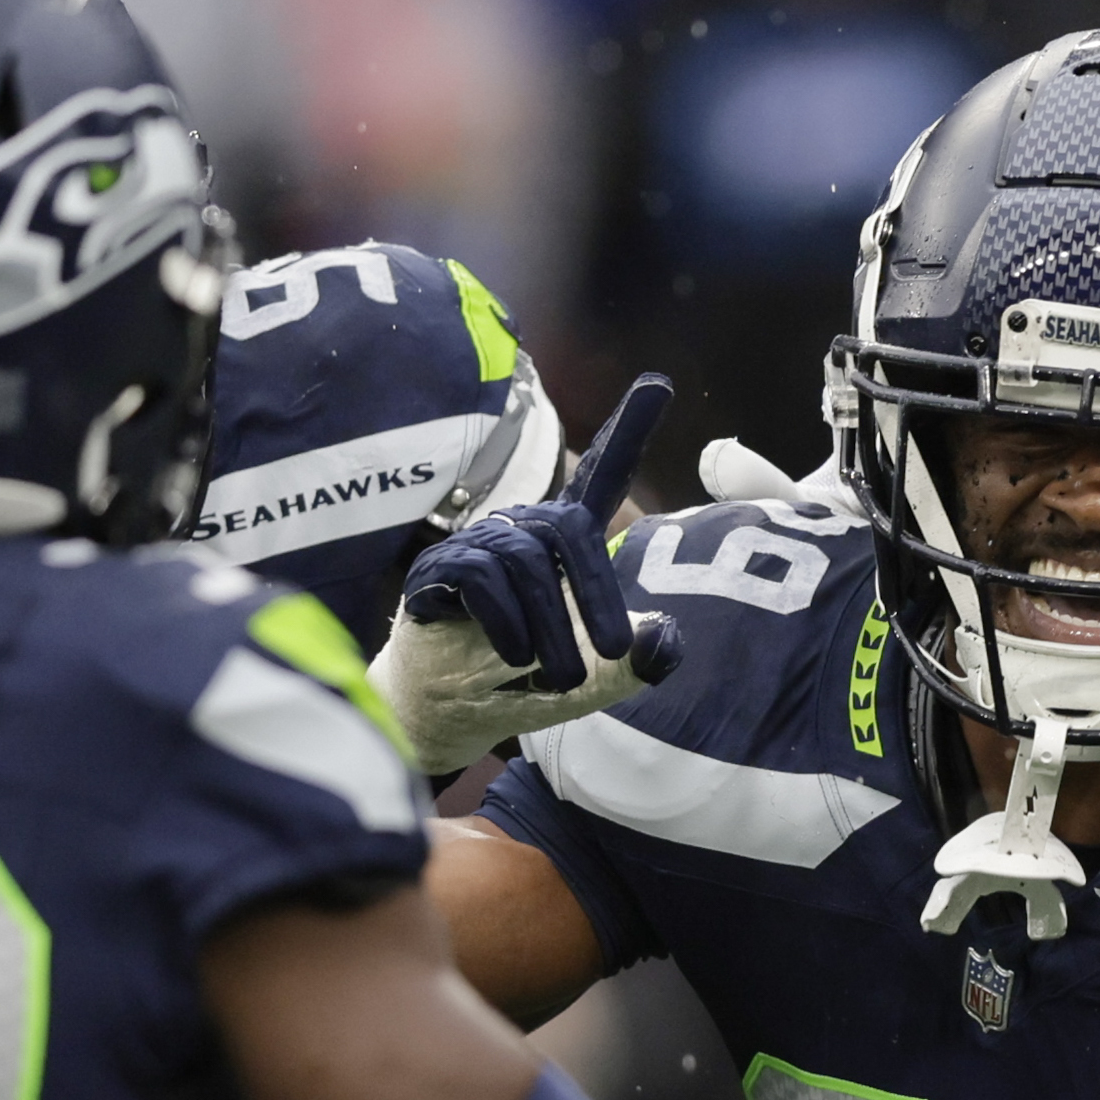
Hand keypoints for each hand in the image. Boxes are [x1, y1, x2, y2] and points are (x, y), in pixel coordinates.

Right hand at [377, 375, 680, 773]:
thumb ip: (637, 662)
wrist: (455, 715)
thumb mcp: (598, 681)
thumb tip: (662, 639)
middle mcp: (522, 532)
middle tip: (614, 652)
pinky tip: (513, 655)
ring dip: (550, 625)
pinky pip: (480, 576)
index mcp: (566, 545)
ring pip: (525, 561)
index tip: (658, 384)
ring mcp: (476, 546)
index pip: (600, 476)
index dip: (628, 431)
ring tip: (559, 678)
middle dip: (596, 592)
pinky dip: (506, 620)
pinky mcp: (437, 570)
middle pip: (568, 529)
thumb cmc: (529, 682)